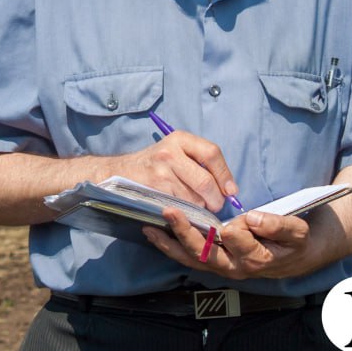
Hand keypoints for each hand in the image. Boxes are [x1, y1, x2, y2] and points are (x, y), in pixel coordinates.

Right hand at [109, 130, 237, 211]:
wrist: (121, 172)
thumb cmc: (155, 165)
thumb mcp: (176, 152)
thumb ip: (201, 163)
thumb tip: (229, 189)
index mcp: (180, 138)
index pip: (212, 153)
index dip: (225, 175)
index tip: (231, 191)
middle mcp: (170, 152)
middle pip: (205, 180)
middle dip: (215, 199)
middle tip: (215, 205)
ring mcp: (161, 171)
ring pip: (194, 197)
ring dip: (199, 207)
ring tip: (193, 204)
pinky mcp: (154, 189)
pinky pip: (180, 206)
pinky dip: (186, 212)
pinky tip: (181, 208)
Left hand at [144, 208, 312, 279]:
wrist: (295, 257)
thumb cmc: (295, 242)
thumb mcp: (297, 231)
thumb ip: (278, 225)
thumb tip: (253, 218)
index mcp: (255, 258)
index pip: (236, 238)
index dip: (237, 225)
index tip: (244, 215)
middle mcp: (233, 266)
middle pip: (204, 253)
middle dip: (185, 232)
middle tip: (170, 211)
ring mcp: (221, 267)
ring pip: (191, 258)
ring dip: (170, 243)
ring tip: (150, 227)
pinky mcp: (213, 263)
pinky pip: (188, 258)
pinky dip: (171, 247)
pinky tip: (156, 235)